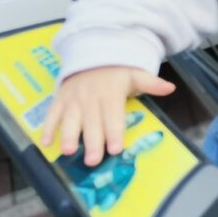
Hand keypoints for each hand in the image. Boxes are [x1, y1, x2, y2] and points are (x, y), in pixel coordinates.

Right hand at [40, 66, 175, 166]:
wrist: (92, 55)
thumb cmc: (117, 72)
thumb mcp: (136, 74)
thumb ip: (151, 84)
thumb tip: (170, 88)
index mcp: (111, 93)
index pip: (113, 115)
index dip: (114, 132)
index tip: (116, 148)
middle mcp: (90, 97)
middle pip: (92, 122)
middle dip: (92, 141)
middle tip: (93, 161)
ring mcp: (73, 98)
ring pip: (69, 119)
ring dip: (68, 135)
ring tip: (68, 151)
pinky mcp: (60, 99)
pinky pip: (52, 113)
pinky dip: (47, 127)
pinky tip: (46, 142)